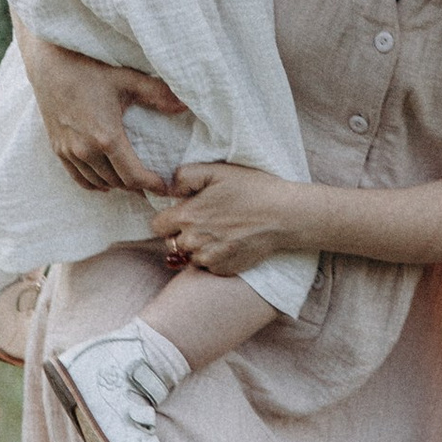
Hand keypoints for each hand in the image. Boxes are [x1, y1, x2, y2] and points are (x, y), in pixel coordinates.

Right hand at [21, 36, 185, 194]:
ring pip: (99, 183)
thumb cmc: (90, 68)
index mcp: (107, 137)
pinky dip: (95, 183)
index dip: (152, 185)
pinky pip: (79, 178)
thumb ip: (158, 95)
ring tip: (133, 180)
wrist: (50, 64)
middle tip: (154, 182)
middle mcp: (86, 150)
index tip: (165, 187)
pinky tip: (106, 181)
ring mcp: (70, 152)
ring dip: (118, 184)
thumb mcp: (127, 79)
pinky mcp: (58, 149)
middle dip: (138, 185)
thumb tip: (185, 106)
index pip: (134, 176)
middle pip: (118, 182)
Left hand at [157, 157, 305, 277]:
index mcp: (188, 216)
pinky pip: (207, 266)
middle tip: (206, 220)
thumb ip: (185, 176)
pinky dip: (213, 257)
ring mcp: (208, 258)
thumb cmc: (252, 189)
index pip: (157, 225)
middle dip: (183, 232)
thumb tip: (169, 189)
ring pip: (189, 256)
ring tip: (219, 231)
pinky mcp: (223, 270)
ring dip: (197, 247)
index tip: (183, 212)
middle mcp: (194, 241)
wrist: (284, 216)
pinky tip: (229, 243)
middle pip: (172, 242)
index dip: (168, 218)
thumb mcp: (218, 171)